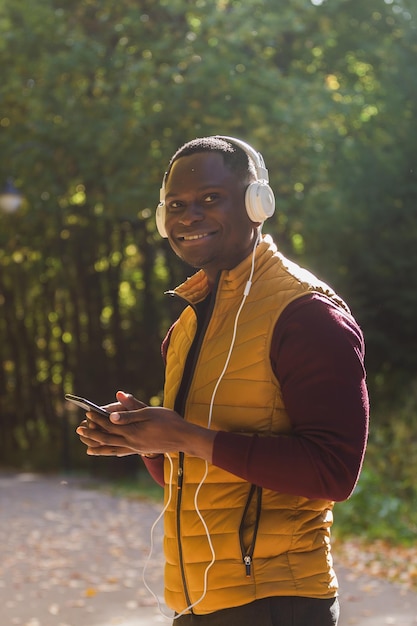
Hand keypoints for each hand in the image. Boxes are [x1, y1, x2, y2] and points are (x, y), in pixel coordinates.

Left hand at [76, 390, 215, 460]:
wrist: (184, 437)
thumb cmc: (169, 421)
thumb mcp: (150, 412)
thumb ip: (130, 412)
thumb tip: (111, 414)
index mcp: (132, 431)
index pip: (110, 425)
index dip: (98, 419)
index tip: (87, 413)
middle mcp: (131, 442)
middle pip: (107, 439)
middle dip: (92, 433)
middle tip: (79, 430)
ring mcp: (136, 448)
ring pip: (112, 449)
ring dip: (99, 447)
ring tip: (87, 447)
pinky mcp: (140, 450)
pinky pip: (121, 453)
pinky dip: (111, 453)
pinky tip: (108, 453)